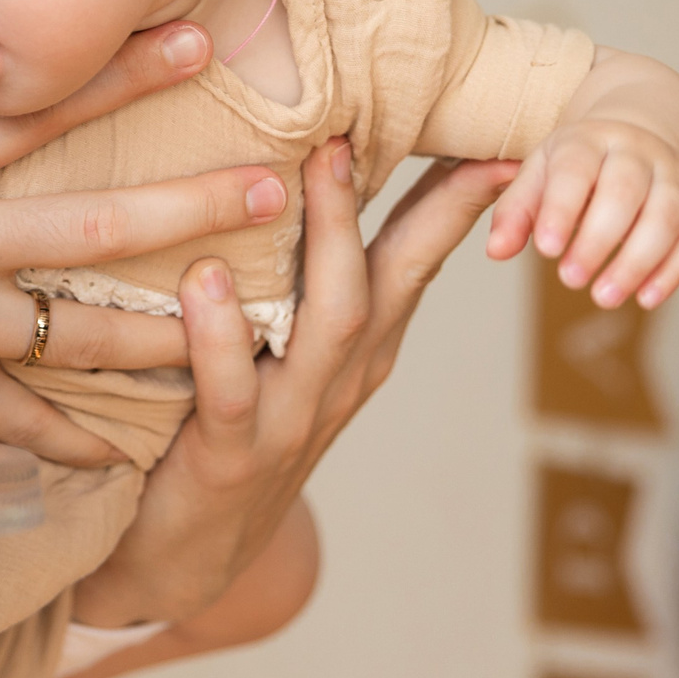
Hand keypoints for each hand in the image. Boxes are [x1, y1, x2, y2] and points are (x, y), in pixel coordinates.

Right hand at [0, 0, 293, 465]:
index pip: (30, 107)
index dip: (120, 75)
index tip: (202, 45)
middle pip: (83, 228)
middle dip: (185, 207)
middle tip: (268, 188)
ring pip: (69, 329)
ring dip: (162, 323)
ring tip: (254, 321)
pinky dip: (60, 436)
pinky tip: (120, 444)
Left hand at [72, 140, 518, 626]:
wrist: (183, 557)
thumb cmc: (224, 427)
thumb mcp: (276, 346)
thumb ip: (293, 270)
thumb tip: (287, 158)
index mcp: (359, 346)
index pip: (419, 256)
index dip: (457, 198)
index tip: (495, 134)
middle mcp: (341, 375)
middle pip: (390, 274)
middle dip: (402, 199)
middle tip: (385, 120)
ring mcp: (293, 417)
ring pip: (331, 322)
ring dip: (324, 242)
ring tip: (305, 170)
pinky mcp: (232, 455)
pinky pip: (233, 390)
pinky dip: (220, 334)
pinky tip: (206, 280)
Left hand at [486, 117, 678, 310]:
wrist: (641, 138)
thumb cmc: (578, 165)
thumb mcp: (540, 174)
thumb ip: (516, 211)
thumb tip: (496, 252)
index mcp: (590, 140)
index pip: (576, 169)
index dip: (561, 209)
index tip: (545, 250)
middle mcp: (638, 152)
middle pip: (624, 194)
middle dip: (597, 241)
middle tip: (570, 280)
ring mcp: (674, 177)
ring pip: (665, 218)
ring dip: (636, 262)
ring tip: (604, 297)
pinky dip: (672, 271)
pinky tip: (646, 299)